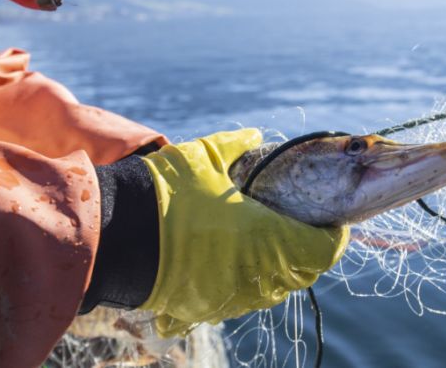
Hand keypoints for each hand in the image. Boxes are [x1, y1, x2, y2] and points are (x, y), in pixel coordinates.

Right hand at [138, 129, 348, 335]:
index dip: (333, 235)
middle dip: (306, 250)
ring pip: (273, 289)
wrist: (113, 234)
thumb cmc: (165, 193)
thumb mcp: (204, 158)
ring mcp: (233, 297)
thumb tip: (253, 136)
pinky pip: (241, 298)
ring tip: (266, 240)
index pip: (324, 249)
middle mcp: (258, 275)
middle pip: (303, 272)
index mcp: (267, 238)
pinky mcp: (207, 309)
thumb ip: (237, 146)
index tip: (329, 221)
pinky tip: (233, 258)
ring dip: (278, 267)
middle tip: (299, 226)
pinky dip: (246, 279)